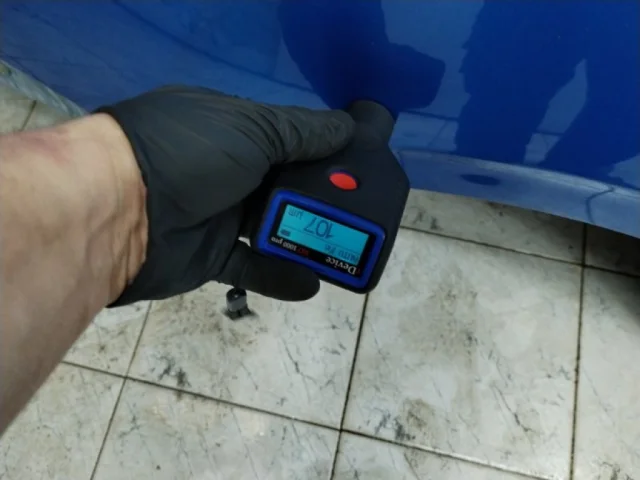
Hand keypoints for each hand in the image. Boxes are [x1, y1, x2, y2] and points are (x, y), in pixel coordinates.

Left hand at [99, 86, 354, 304]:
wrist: (117, 212)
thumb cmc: (188, 154)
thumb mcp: (251, 129)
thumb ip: (301, 132)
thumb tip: (347, 126)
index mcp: (230, 129)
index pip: (286, 138)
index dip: (320, 150)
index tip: (357, 164)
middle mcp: (224, 169)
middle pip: (283, 184)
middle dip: (319, 196)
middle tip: (360, 210)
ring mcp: (216, 214)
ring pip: (271, 227)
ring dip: (305, 237)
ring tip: (345, 248)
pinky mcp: (209, 257)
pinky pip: (252, 267)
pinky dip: (281, 276)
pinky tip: (312, 282)